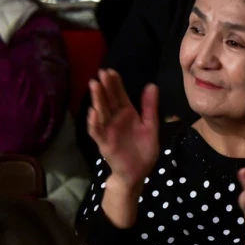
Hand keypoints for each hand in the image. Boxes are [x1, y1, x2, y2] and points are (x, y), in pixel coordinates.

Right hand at [87, 69, 159, 190]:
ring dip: (97, 99)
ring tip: (95, 85)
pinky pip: (97, 131)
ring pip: (101, 112)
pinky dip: (94, 122)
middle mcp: (115, 119)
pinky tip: (93, 112)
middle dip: (105, 87)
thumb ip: (150, 107)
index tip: (111, 71)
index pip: (119, 95)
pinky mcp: (104, 142)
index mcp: (127, 113)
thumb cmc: (143, 150)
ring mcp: (108, 130)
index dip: (115, 83)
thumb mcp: (151, 126)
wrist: (138, 172)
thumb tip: (152, 85)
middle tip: (101, 73)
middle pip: (108, 100)